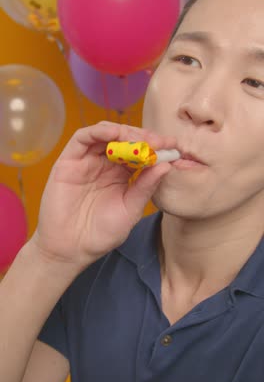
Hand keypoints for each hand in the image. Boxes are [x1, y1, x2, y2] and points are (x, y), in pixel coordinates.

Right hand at [33, 122, 175, 270]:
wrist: (71, 250)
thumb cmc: (101, 233)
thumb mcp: (130, 209)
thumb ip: (146, 187)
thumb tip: (166, 166)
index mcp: (121, 174)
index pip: (139, 152)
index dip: (155, 146)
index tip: (172, 146)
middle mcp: (104, 164)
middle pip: (124, 139)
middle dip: (142, 137)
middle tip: (158, 141)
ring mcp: (87, 161)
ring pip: (105, 134)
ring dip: (123, 131)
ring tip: (138, 140)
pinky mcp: (68, 161)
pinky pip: (82, 138)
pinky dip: (98, 132)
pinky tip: (114, 134)